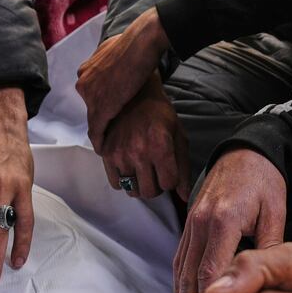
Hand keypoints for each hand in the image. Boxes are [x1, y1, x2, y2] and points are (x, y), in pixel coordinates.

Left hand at [77, 8, 170, 152]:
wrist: (141, 45)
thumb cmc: (135, 43)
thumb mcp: (115, 48)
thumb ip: (111, 60)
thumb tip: (115, 61)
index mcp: (87, 68)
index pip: (92, 92)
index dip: (102, 103)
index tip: (110, 111)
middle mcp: (84, 81)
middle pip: (91, 106)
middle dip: (100, 116)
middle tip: (110, 129)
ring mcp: (90, 95)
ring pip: (93, 119)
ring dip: (100, 131)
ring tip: (106, 144)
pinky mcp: (100, 107)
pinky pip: (97, 129)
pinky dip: (100, 140)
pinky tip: (104, 149)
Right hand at [97, 75, 190, 199]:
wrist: (134, 96)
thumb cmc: (161, 116)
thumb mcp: (178, 137)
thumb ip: (183, 168)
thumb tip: (184, 196)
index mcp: (161, 146)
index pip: (169, 184)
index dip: (171, 179)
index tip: (169, 169)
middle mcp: (140, 152)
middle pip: (150, 192)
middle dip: (157, 185)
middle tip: (156, 172)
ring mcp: (121, 154)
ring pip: (133, 191)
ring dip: (140, 184)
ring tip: (143, 170)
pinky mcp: (107, 154)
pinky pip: (116, 184)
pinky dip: (124, 181)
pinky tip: (130, 168)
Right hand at [173, 149, 286, 292]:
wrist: (246, 153)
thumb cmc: (265, 182)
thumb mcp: (276, 213)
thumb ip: (270, 250)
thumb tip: (268, 285)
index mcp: (223, 220)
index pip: (210, 272)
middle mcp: (200, 223)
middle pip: (189, 277)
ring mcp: (190, 223)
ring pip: (179, 270)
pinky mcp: (188, 225)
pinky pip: (179, 260)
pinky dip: (181, 283)